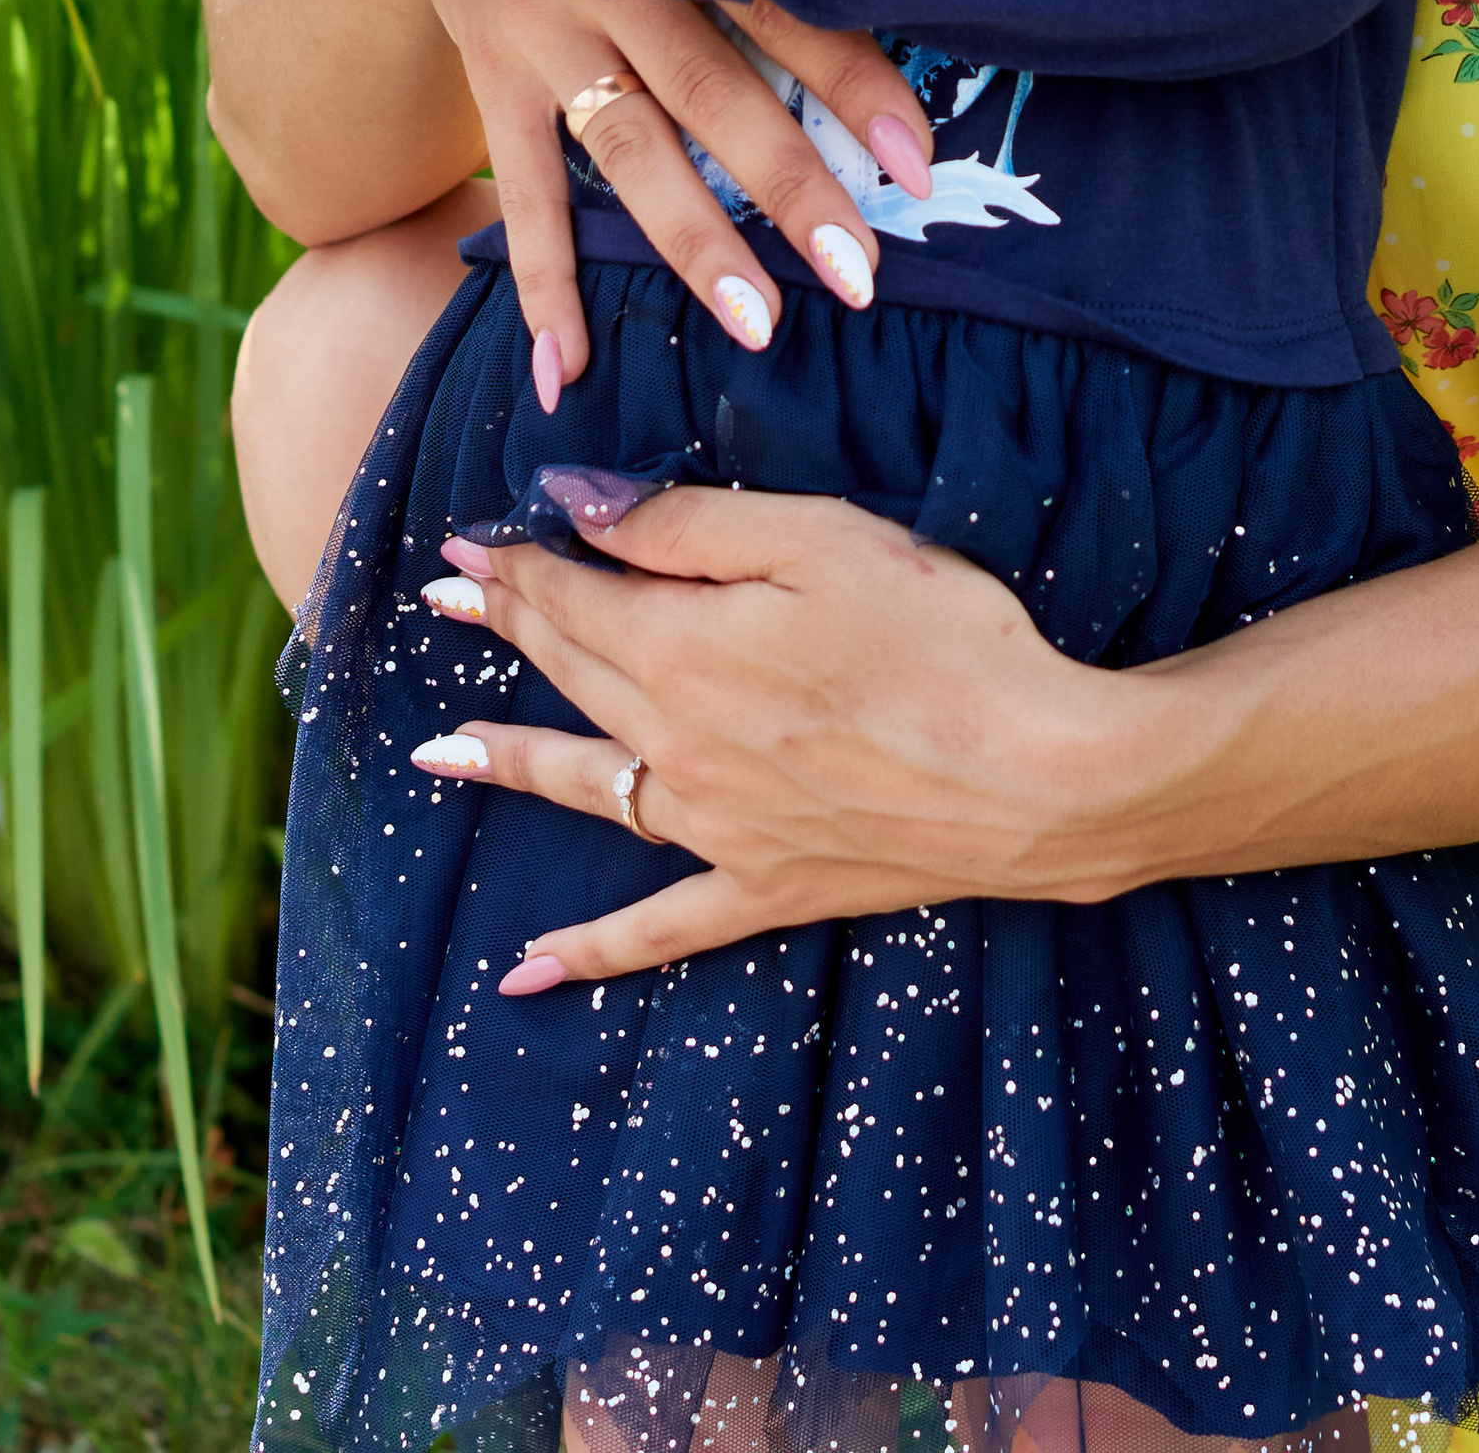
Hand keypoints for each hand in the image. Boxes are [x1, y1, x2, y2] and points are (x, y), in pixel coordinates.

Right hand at [339, 0, 933, 394]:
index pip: (781, 5)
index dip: (853, 81)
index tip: (918, 160)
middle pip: (713, 92)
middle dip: (791, 185)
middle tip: (859, 274)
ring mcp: (547, 36)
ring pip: (628, 148)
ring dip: (691, 240)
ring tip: (758, 326)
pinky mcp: (492, 77)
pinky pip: (521, 190)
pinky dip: (540, 282)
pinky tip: (563, 370)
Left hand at [408, 486, 1137, 983]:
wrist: (1037, 777)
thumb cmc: (942, 638)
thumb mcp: (818, 539)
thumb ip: (686, 525)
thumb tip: (575, 505)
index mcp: (684, 650)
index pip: (578, 594)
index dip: (521, 562)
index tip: (470, 539)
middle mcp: (679, 744)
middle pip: (575, 674)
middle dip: (507, 627)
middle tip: (445, 599)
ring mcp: (718, 826)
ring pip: (589, 786)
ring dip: (511, 761)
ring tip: (440, 752)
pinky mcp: (769, 885)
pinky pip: (660, 926)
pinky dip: (591, 952)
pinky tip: (525, 973)